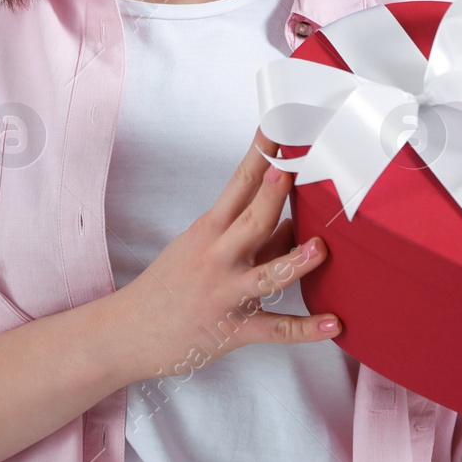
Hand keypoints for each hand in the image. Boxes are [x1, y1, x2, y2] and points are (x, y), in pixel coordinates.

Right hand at [110, 126, 340, 380]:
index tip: (276, 129)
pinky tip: (332, 325)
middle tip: (294, 167)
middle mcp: (218, 258)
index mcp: (209, 231)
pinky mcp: (234, 329)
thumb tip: (294, 222)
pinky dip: (305, 329)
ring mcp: (226, 294)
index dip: (259, 156)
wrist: (129, 331)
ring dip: (294, 261)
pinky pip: (274, 330)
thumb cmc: (169, 286)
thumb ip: (251, 237)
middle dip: (274, 193)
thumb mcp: (201, 249)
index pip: (238, 185)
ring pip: (265, 276)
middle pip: (252, 220)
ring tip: (319, 248)